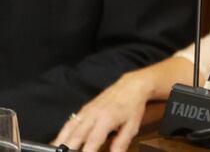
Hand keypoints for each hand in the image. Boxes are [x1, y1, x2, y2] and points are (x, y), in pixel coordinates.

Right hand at [53, 58, 190, 151]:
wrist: (131, 86)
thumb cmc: (132, 106)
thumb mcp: (132, 125)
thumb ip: (122, 142)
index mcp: (107, 119)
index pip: (93, 140)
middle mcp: (94, 114)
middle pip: (76, 135)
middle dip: (68, 148)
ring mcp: (87, 111)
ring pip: (69, 128)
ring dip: (60, 141)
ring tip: (54, 150)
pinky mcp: (83, 109)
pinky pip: (69, 122)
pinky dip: (61, 133)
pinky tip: (57, 141)